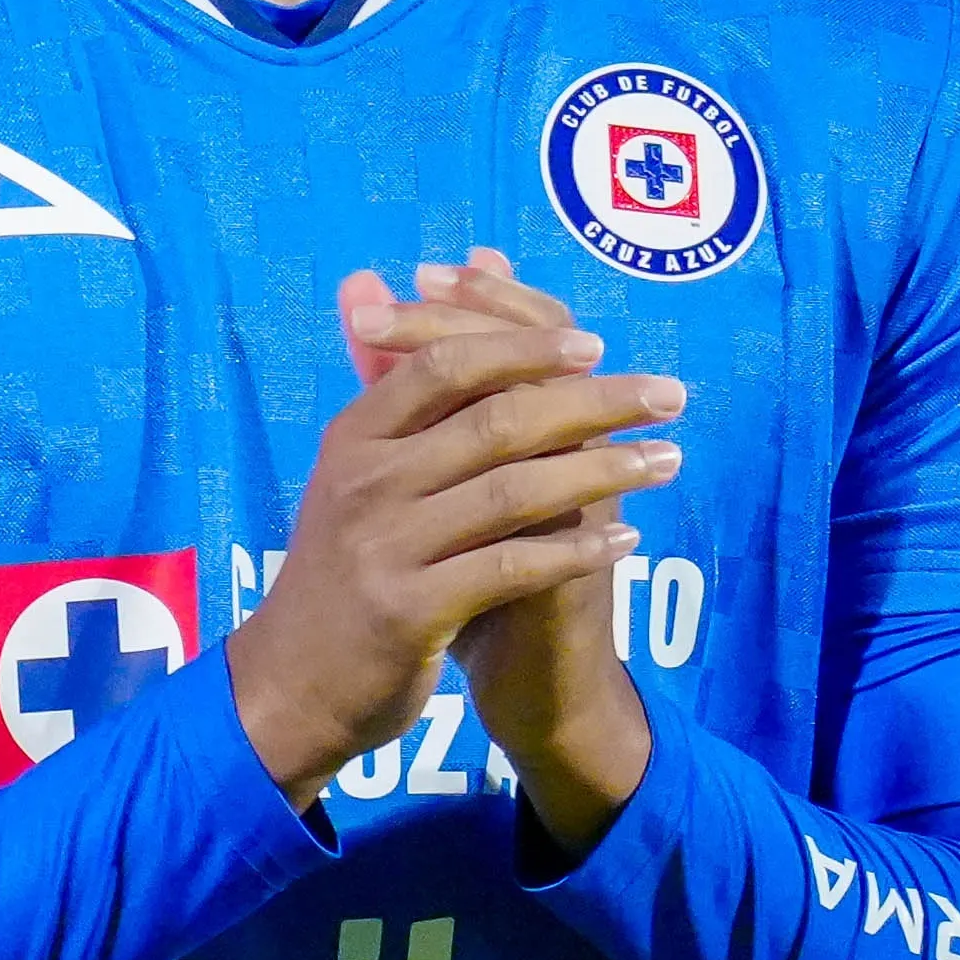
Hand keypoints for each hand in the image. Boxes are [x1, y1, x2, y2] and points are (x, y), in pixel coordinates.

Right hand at [225, 294, 681, 812]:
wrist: (291, 685)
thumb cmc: (343, 567)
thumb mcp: (349, 471)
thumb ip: (379, 383)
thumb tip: (369, 274)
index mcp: (354, 436)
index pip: (445, 364)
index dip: (525, 347)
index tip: (597, 345)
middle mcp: (366, 482)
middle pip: (496, 420)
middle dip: (594, 400)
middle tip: (667, 394)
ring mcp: (386, 547)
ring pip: (513, 491)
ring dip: (604, 471)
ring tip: (665, 460)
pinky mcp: (410, 612)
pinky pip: (511, 567)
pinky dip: (575, 551)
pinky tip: (625, 539)